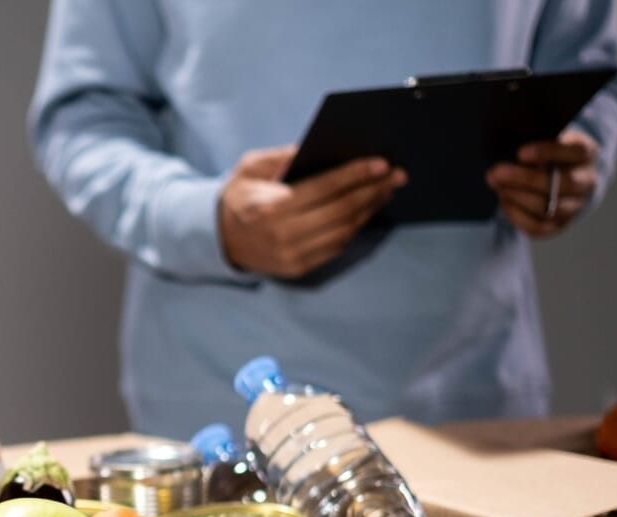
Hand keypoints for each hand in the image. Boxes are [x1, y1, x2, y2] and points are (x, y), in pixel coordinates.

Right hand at [218, 145, 405, 279]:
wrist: (219, 237)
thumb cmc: (240, 196)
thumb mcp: (251, 167)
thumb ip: (284, 156)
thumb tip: (324, 149)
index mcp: (269, 208)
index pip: (323, 189)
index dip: (354, 176)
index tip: (380, 163)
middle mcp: (282, 236)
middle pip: (340, 212)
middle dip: (372, 191)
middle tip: (396, 175)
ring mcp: (292, 256)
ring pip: (343, 231)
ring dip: (369, 209)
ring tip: (386, 189)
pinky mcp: (299, 268)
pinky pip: (336, 246)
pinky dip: (356, 227)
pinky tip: (367, 209)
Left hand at [487, 129, 599, 237]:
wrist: (560, 174)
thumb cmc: (547, 151)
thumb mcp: (547, 138)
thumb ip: (535, 142)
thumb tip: (511, 155)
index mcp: (587, 154)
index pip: (576, 152)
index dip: (548, 152)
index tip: (520, 153)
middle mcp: (587, 182)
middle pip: (563, 183)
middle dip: (525, 179)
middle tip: (495, 173)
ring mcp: (576, 206)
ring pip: (550, 208)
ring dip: (518, 198)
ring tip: (497, 187)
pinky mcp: (560, 225)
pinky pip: (538, 227)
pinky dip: (517, 216)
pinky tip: (504, 202)